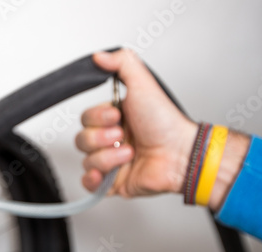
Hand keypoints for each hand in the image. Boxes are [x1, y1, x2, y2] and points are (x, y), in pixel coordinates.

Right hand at [76, 49, 197, 197]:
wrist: (180, 154)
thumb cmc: (166, 123)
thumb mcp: (144, 84)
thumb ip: (122, 63)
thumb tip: (99, 56)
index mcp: (114, 119)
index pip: (85, 118)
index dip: (97, 118)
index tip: (117, 115)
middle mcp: (111, 140)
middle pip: (81, 140)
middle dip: (101, 138)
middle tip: (123, 135)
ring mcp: (111, 162)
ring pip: (86, 161)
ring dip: (108, 157)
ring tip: (130, 154)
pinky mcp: (114, 183)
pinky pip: (89, 185)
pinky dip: (93, 180)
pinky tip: (105, 173)